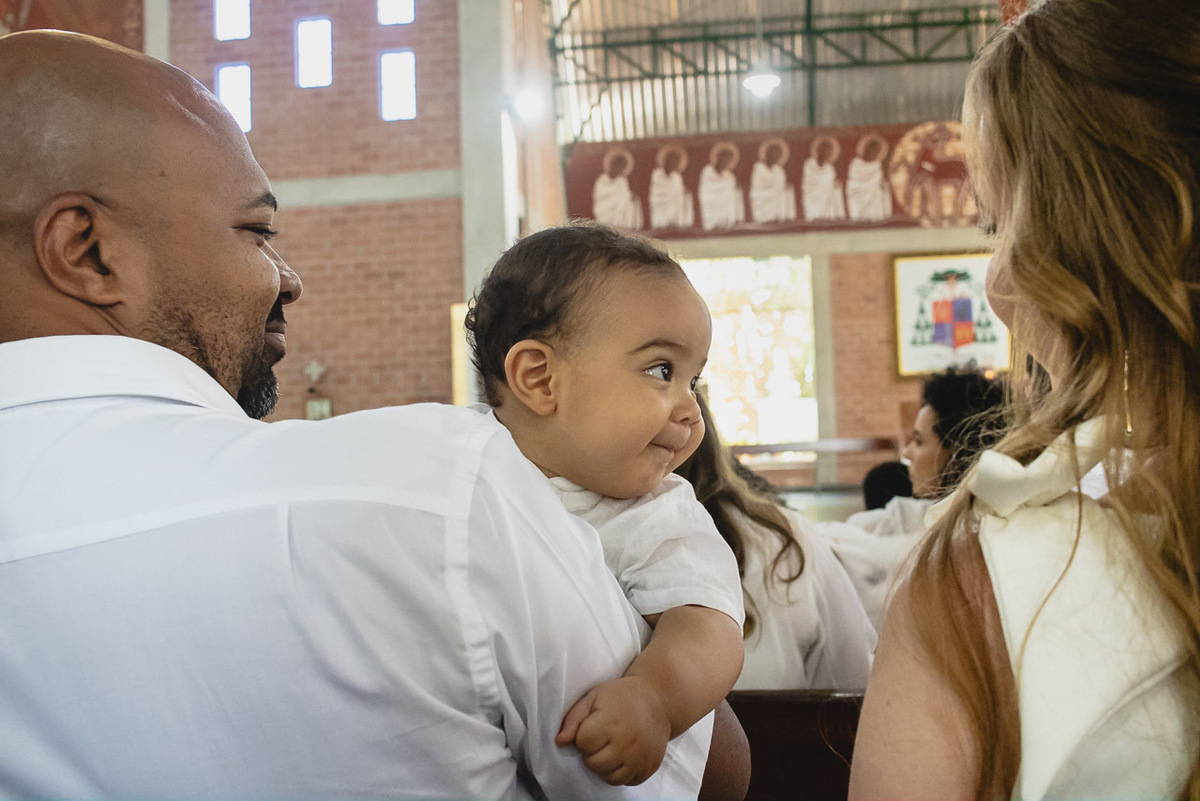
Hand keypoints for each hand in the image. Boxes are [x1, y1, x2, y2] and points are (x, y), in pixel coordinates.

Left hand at [555, 676, 670, 785]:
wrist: (659, 701)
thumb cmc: (621, 696)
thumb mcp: (594, 696)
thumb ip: (574, 719)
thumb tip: (560, 742)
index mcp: (611, 722)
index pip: (583, 743)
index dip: (583, 736)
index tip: (592, 726)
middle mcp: (627, 742)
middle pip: (594, 764)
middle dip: (591, 753)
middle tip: (600, 739)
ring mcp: (640, 757)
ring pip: (609, 777)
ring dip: (604, 766)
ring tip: (610, 749)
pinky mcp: (649, 767)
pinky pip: (626, 782)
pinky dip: (621, 773)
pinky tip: (622, 756)